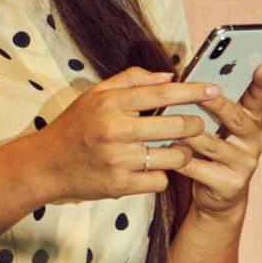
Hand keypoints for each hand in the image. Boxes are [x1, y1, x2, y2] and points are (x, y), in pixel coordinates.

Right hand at [26, 64, 220, 203]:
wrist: (46, 165)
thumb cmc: (75, 126)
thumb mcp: (95, 95)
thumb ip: (132, 80)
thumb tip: (170, 77)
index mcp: (110, 103)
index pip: (162, 93)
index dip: (193, 91)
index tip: (215, 89)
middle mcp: (115, 130)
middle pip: (177, 125)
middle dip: (195, 125)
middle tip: (195, 125)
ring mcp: (119, 160)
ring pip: (175, 156)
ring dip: (182, 153)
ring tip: (175, 148)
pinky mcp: (120, 185)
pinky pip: (160, 180)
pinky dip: (161, 175)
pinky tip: (152, 169)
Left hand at [179, 62, 261, 219]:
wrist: (218, 196)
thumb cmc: (211, 151)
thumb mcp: (217, 127)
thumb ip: (209, 105)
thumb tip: (185, 80)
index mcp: (253, 121)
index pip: (257, 98)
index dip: (261, 83)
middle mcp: (254, 141)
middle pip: (236, 119)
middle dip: (219, 105)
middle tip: (204, 93)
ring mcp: (245, 164)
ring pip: (212, 144)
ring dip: (189, 133)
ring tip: (170, 122)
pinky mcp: (230, 184)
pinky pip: (198, 167)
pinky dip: (180, 158)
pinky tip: (166, 150)